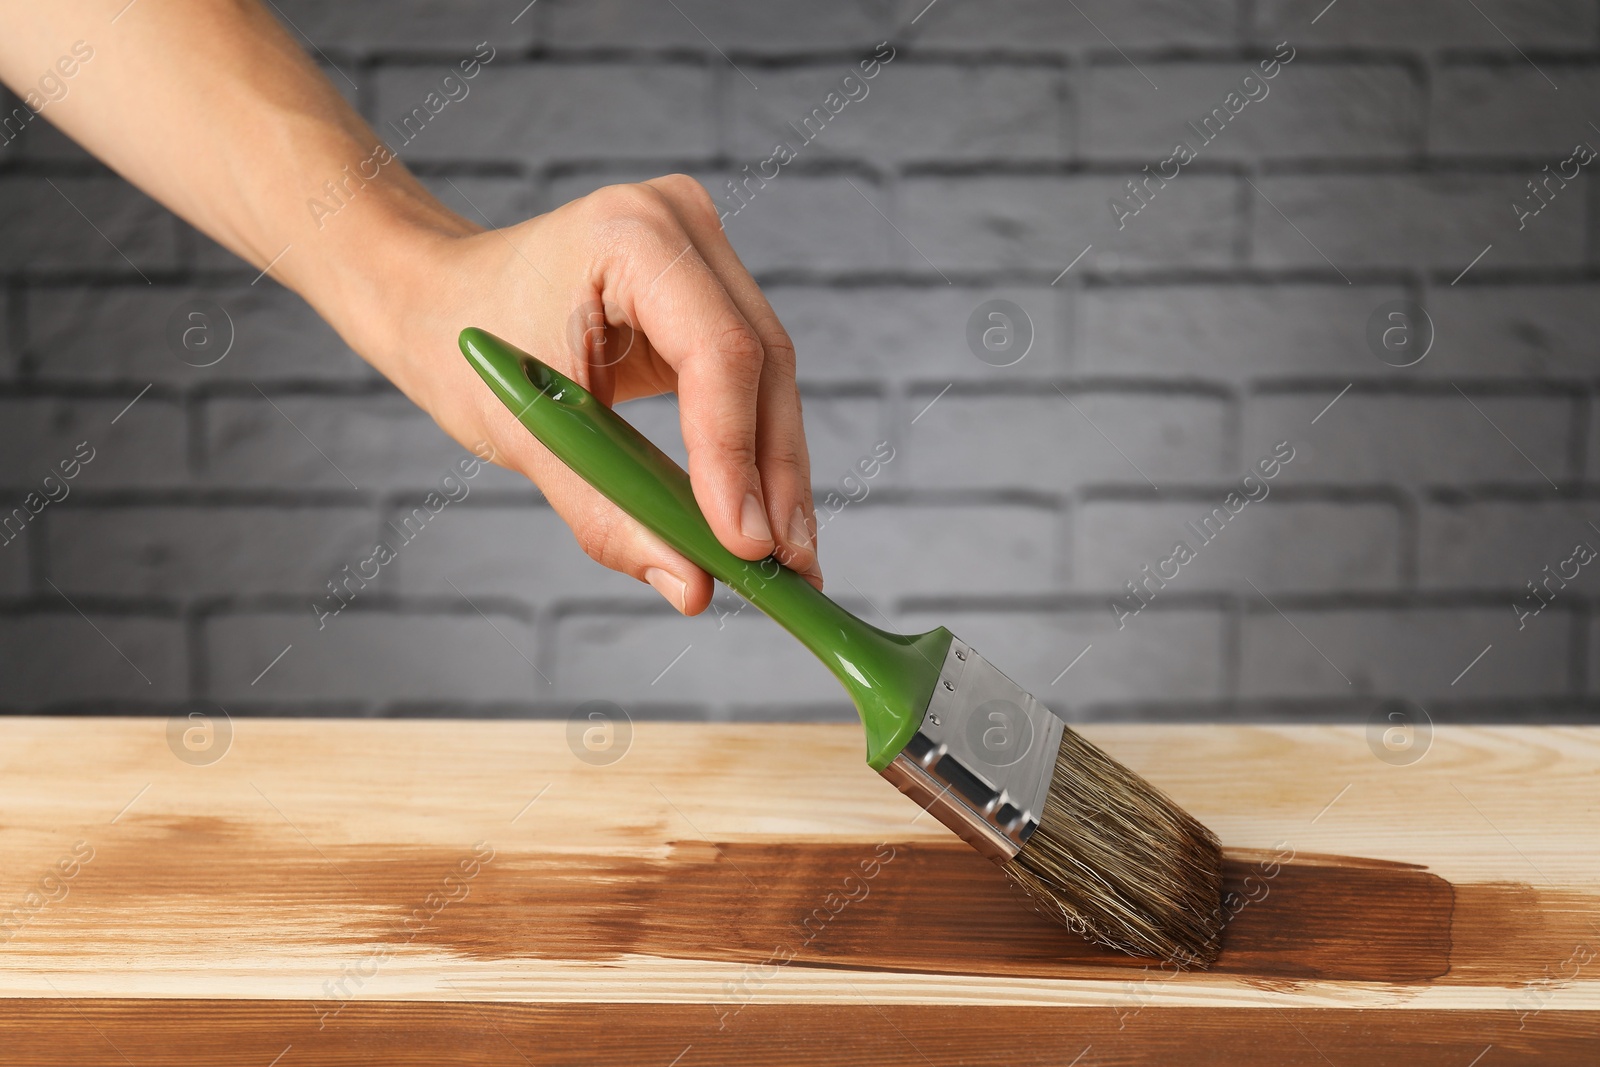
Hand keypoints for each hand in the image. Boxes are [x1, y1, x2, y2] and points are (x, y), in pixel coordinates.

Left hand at [347, 175, 820, 615]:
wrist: (441, 301)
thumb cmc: (465, 351)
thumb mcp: (525, 436)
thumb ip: (608, 514)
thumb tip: (693, 587)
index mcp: (629, 234)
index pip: (716, 351)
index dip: (736, 453)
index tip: (746, 545)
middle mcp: (681, 225)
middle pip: (762, 364)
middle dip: (775, 476)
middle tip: (789, 568)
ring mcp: (704, 250)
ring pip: (770, 377)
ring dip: (780, 473)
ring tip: (791, 560)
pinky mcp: (711, 288)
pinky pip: (751, 379)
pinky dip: (756, 451)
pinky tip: (768, 516)